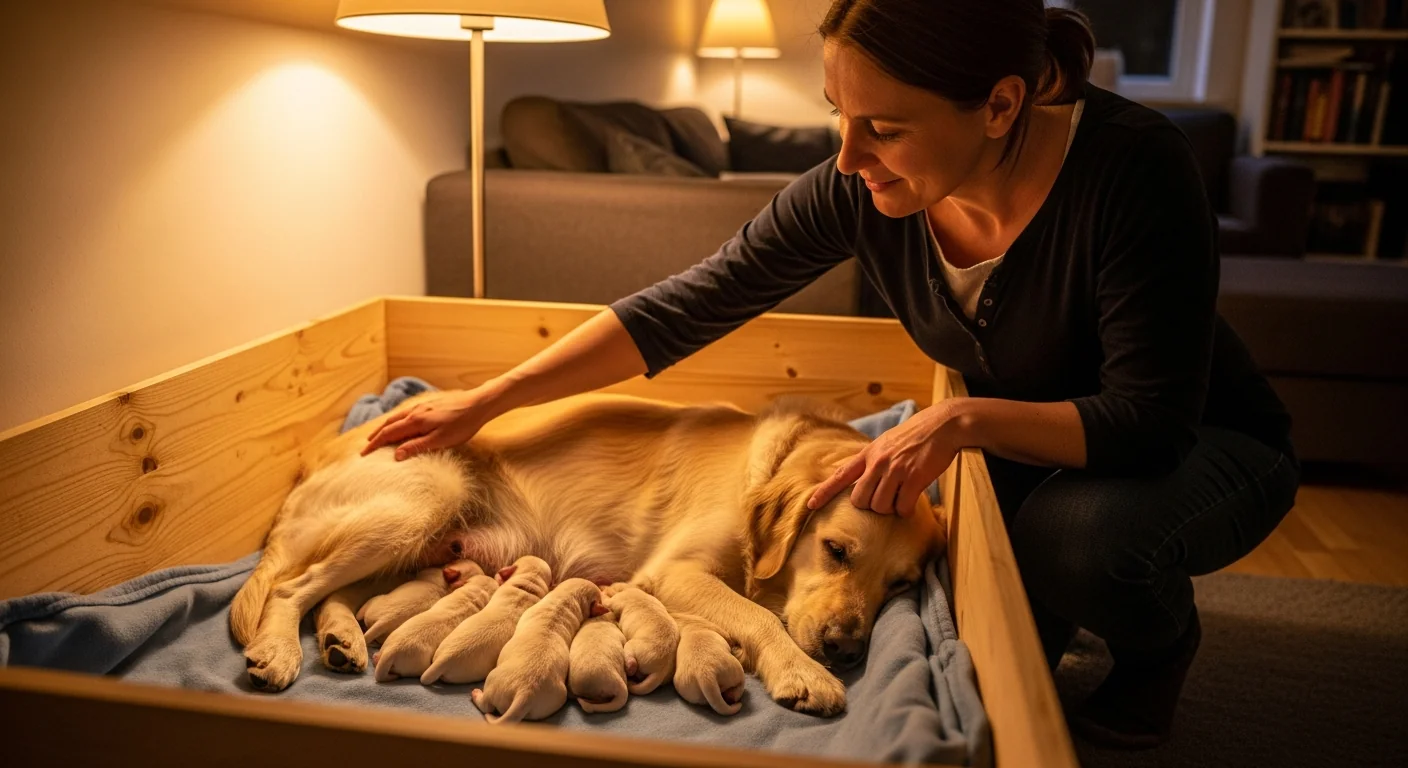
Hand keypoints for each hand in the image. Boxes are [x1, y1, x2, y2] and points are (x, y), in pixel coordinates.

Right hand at [361, 388, 492, 460]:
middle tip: (366, 445)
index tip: (363, 454)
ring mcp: (422, 406)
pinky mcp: (430, 404)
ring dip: (385, 426)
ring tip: (379, 434)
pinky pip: (406, 413)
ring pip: (397, 417)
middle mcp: (415, 411)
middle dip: (376, 435)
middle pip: (389, 423)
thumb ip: (417, 446)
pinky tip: (401, 423)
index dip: (374, 444)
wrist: (478, 404)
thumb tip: (395, 455)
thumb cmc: (462, 425)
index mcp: (415, 421)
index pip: (388, 434)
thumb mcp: (440, 440)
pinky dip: (397, 420)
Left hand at [807, 402, 964, 514]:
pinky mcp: (914, 478)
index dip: (824, 492)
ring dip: (891, 508)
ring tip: (901, 496)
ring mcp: (895, 470)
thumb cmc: (916, 435)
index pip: (840, 475)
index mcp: (869, 453)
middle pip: (860, 500)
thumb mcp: (887, 443)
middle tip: (885, 498)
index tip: (810, 505)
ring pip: (881, 507)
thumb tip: (863, 482)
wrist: (943, 425)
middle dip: (871, 506)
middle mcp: (878, 462)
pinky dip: (906, 510)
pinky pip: (902, 507)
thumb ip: (873, 460)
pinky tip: (911, 501)